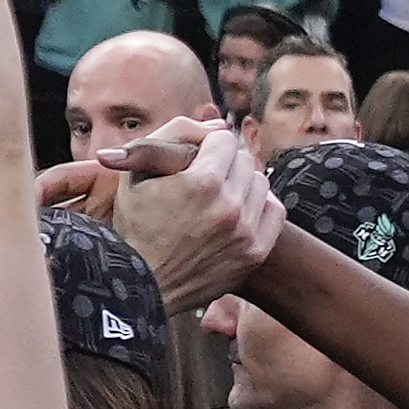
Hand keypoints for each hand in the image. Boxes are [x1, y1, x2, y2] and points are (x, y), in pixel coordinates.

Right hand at [80, 119, 286, 316]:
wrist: (142, 285)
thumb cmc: (134, 227)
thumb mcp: (135, 175)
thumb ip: (172, 136)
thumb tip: (212, 123)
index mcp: (202, 182)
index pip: (224, 139)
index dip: (205, 146)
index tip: (193, 160)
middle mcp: (229, 206)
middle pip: (243, 160)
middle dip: (223, 164)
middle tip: (203, 179)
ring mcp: (246, 231)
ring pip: (260, 182)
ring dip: (241, 184)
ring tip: (218, 196)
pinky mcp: (255, 252)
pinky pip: (274, 211)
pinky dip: (258, 206)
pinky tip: (236, 212)